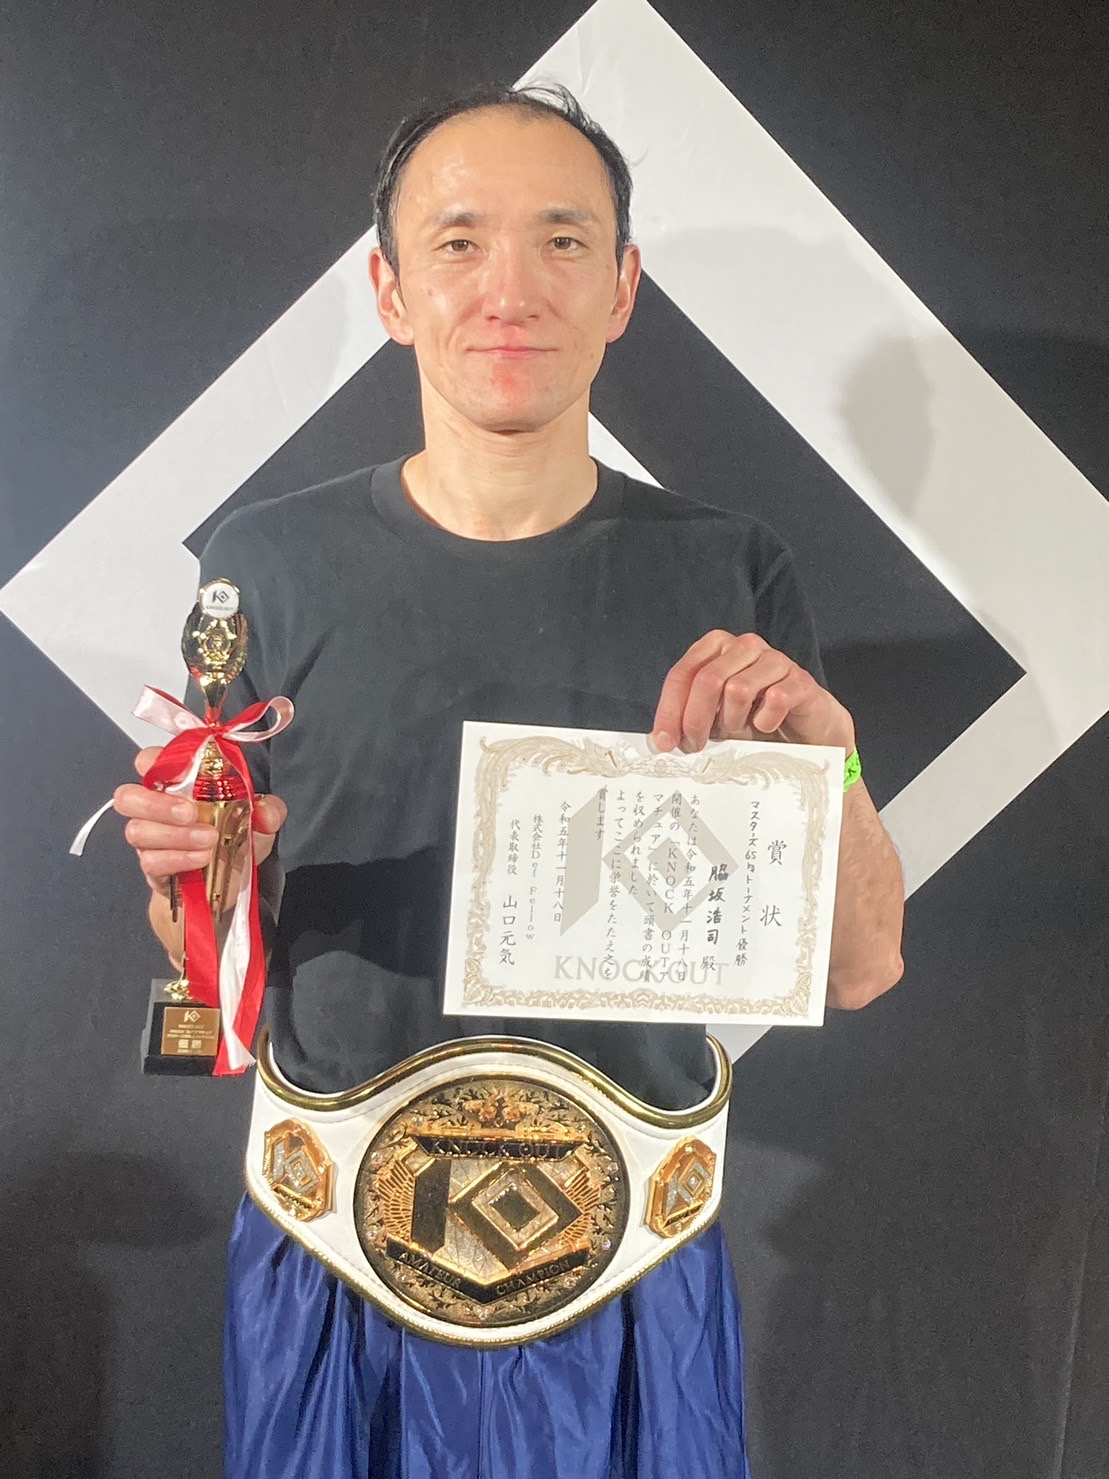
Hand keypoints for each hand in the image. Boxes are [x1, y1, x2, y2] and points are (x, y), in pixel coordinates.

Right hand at [113, 747, 286, 900]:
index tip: (184, 772)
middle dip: (156, 803)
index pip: (149, 761)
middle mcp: (155, 809)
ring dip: (175, 835)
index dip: (156, 761)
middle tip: (190, 812)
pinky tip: (201, 859)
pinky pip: (151, 861)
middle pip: (128, 797)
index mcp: (176, 785)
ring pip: (137, 831)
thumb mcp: (260, 822)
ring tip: (209, 840)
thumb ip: (268, 810)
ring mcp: (149, 840)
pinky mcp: (152, 868)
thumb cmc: (234, 840)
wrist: (227, 884)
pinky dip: (178, 858)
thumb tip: (266, 811)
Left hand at [652, 630, 854, 753]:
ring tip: (738, 731)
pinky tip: (766, 726)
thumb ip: (688, 719)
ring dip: (731, 720)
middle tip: (695, 747)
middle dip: (695, 719)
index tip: (664, 743)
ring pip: (737, 689)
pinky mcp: (800, 679)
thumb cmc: (754, 718)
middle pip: (707, 680)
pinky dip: (765, 721)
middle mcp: (744, 646)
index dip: (669, 710)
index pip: (682, 674)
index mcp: (716, 647)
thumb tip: (659, 740)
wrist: (806, 729)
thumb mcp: (714, 718)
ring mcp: (774, 659)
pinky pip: (775, 699)